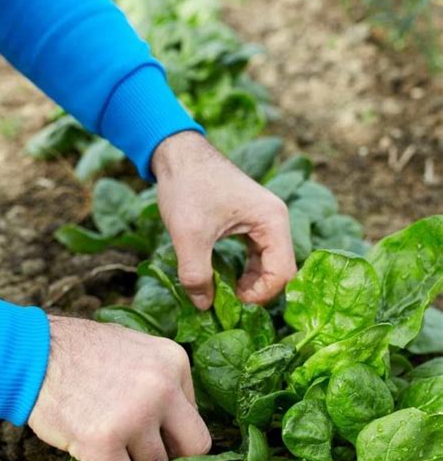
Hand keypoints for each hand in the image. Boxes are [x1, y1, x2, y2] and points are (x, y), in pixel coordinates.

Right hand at [28, 316, 211, 460]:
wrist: (33, 355)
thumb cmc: (81, 352)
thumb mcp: (137, 349)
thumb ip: (163, 381)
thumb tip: (179, 424)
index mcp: (174, 362)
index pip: (196, 417)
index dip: (175, 434)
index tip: (157, 439)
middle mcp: (163, 388)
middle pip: (194, 448)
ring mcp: (135, 416)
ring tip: (114, 454)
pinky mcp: (104, 442)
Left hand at [152, 131, 296, 309]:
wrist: (177, 153)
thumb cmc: (187, 186)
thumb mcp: (189, 235)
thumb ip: (196, 274)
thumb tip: (204, 306)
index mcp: (272, 220)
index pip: (282, 273)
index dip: (260, 295)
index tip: (231, 302)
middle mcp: (275, 221)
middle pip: (280, 271)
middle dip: (256, 292)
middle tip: (227, 302)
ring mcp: (264, 222)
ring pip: (268, 265)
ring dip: (249, 283)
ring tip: (223, 293)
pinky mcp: (251, 224)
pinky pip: (256, 256)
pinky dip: (242, 271)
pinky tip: (222, 278)